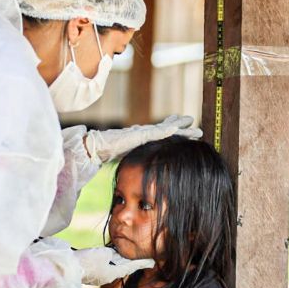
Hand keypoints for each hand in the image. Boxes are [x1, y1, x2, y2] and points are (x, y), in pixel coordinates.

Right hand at [73, 247, 154, 285]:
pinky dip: (107, 261)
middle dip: (129, 262)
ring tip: (123, 255)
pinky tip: (106, 257)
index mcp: (112, 274)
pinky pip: (102, 266)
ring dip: (117, 261)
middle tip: (139, 257)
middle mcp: (106, 277)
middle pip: (121, 267)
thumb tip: (113, 254)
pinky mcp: (89, 274)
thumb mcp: (103, 254)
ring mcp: (97, 277)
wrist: (66, 268)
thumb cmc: (86, 261)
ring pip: (111, 267)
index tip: (153, 262)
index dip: (141, 263)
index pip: (130, 267)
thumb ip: (111, 253)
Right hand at [85, 115, 202, 162]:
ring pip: (164, 128)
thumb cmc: (108, 152)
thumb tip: (141, 166)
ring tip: (191, 121)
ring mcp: (141, 133)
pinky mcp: (138, 135)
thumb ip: (136, 157)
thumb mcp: (127, 157)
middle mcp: (143, 133)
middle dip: (179, 124)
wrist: (96, 148)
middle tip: (192, 121)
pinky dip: (165, 130)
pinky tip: (175, 128)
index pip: (160, 132)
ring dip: (178, 125)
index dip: (172, 129)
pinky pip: (154, 133)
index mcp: (142, 138)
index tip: (183, 127)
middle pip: (165, 127)